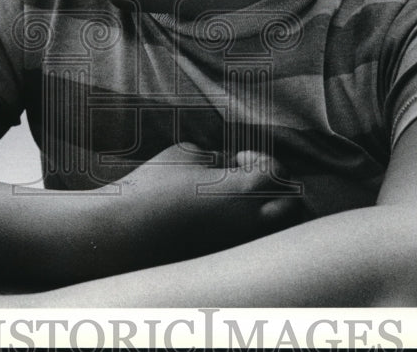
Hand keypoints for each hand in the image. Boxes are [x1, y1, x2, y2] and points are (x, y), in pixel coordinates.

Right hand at [103, 142, 308, 267]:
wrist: (123, 229)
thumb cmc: (153, 185)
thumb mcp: (187, 154)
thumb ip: (219, 156)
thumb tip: (231, 164)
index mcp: (245, 191)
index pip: (279, 173)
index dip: (261, 160)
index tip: (239, 157)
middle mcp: (250, 223)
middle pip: (293, 207)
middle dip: (279, 189)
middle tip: (252, 179)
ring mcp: (238, 247)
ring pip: (277, 232)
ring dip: (268, 212)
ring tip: (239, 201)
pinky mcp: (224, 261)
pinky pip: (253, 247)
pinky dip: (249, 231)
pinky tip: (220, 219)